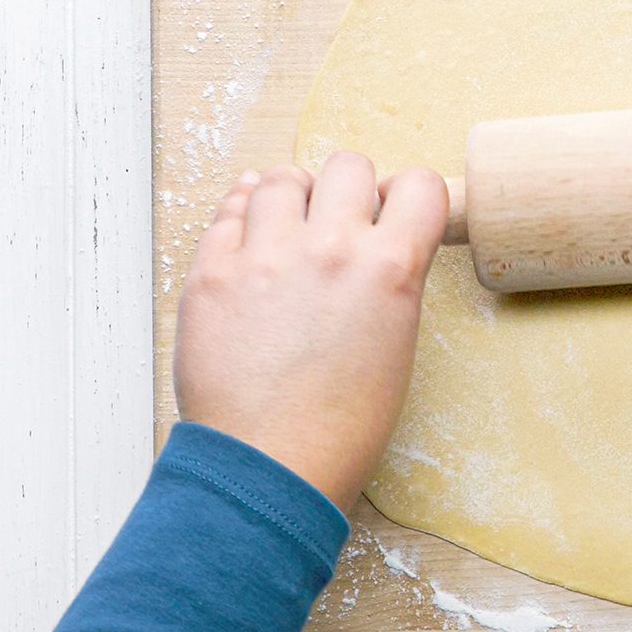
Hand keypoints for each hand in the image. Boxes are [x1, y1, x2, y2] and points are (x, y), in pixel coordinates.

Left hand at [174, 153, 448, 510]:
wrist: (270, 466)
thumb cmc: (341, 421)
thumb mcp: (396, 340)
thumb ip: (389, 276)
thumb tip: (374, 233)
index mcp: (389, 268)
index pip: (419, 184)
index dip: (408, 196)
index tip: (394, 212)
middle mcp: (330, 248)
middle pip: (348, 165)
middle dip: (349, 189)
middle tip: (338, 222)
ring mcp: (265, 256)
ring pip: (282, 178)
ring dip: (291, 197)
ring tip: (288, 230)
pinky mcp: (212, 271)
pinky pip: (229, 209)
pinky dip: (243, 215)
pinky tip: (252, 236)